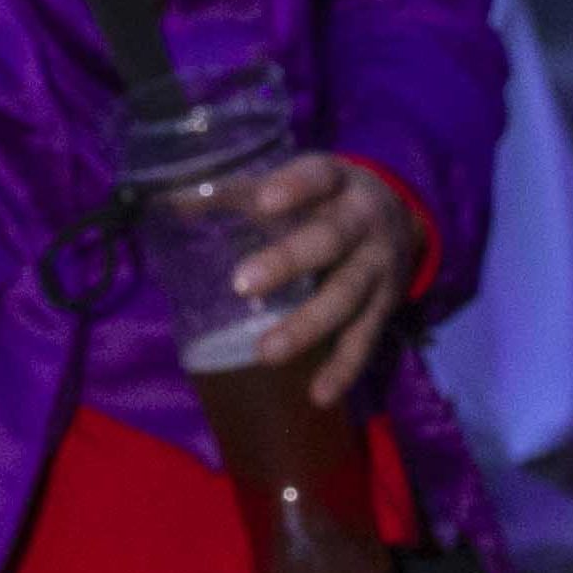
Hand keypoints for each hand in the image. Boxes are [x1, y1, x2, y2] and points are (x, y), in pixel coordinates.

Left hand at [228, 153, 423, 406]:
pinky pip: (365, 339)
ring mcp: (378, 265)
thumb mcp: (297, 183)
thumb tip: (170, 203)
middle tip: (243, 282)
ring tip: (265, 352)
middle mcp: (364, 221)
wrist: (402, 216)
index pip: (318, 177)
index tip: (264, 201)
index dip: (295, 188)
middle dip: (291, 260)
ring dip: (308, 325)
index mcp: (338, 182)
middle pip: (331, 239)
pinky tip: (319, 395)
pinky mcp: (385, 306)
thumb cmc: (328, 200)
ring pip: (346, 294)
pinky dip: (344, 368)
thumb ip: (237, 194)